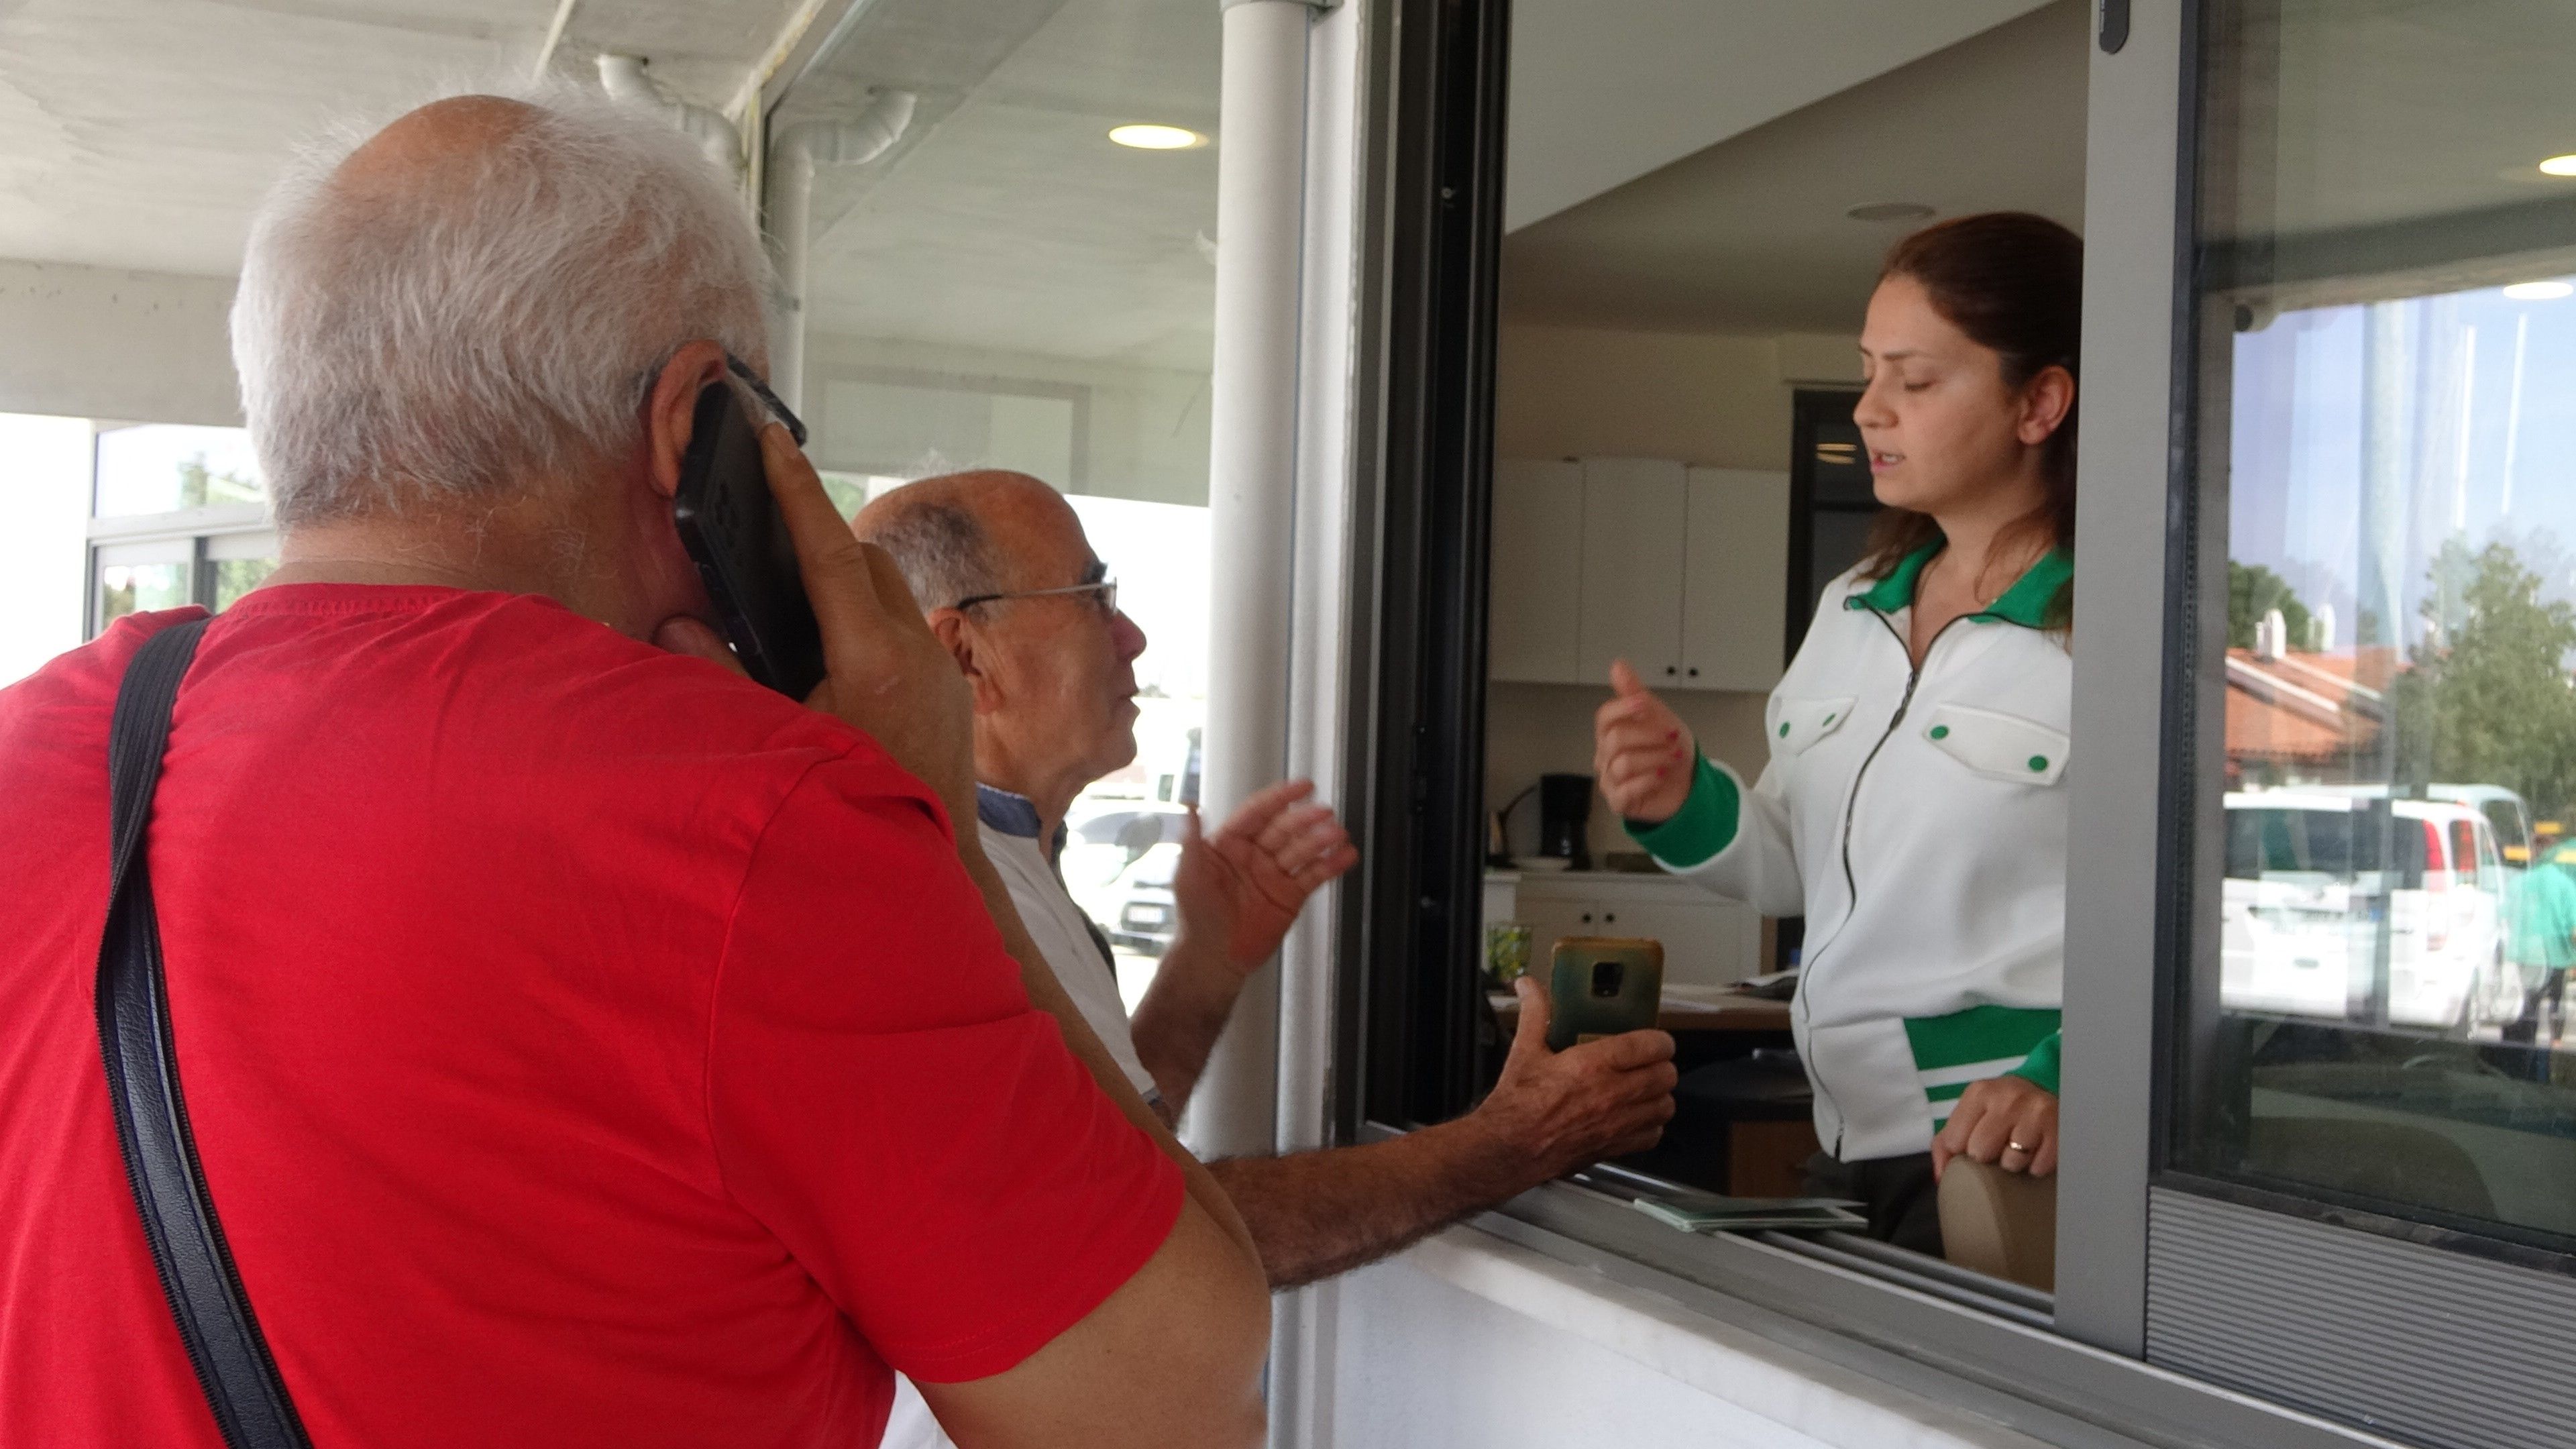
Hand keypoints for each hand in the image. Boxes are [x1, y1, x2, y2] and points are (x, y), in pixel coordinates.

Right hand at [655, 420, 975, 824]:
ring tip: (793, 590)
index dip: (797, 492)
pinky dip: (866, 621)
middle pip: (865, 561)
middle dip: (818, 537)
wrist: (929, 869)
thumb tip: (677, 624)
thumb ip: (727, 679)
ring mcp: (939, 670)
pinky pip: (905, 629)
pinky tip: (831, 648)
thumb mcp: (778, 744)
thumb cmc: (849, 812)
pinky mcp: (948, 690)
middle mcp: (918, 653)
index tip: (773, 440)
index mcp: (874, 658)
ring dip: (845, 582)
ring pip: (890, 593)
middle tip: (770, 521)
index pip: (829, 552)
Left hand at [1171, 780, 1359, 973]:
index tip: (1301, 787)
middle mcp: (1255, 855)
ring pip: (1302, 850)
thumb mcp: (1188, 875)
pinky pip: (1314, 875)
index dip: (1280, 798)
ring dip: (1321, 839)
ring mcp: (1274, 875)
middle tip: (1323, 813)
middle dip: (1305, 820)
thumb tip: (1189, 806)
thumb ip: (1191, 838)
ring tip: (1337, 834)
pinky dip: (1331, 865)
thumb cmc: (1195, 919)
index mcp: (1230, 844)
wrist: (1212, 960)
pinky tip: (1344, 856)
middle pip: (1285, 829)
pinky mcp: (1290, 896)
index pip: (1258, 812)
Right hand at [1469, 977, 1677, 1186]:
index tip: (1656, 1040)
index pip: (1650, 1046)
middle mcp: (1612, 1094)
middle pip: (1665, 1075)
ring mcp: (1617, 1123)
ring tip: (1647, 1087)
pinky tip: (1639, 1117)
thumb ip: (1534, 1012)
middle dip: (1661, 1065)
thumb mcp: (1524, 1050)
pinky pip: (1653, 1135)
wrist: (1509, 1147)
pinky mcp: (1614, 1146)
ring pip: (1665, 1105)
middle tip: (1650, 1061)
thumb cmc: (1517, 1102)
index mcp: (1592, 1065)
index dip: (1660, 1040)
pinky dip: (1651, 1125)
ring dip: (1660, 1094)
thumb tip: (1528, 985)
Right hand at [1593, 659, 1693, 824]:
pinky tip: (1662, 776)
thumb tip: (1618, 666)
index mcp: (1611, 733)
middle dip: (1649, 736)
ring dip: (1656, 758)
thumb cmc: (1670, 750)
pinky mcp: (1620, 802)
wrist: (1688, 783)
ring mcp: (1611, 780)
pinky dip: (1648, 781)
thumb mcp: (1658, 716)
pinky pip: (1626, 790)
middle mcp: (1606, 756)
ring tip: (1674, 757)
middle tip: (1673, 737)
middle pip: (1616, 739)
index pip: (1604, 717)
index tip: (1644, 705)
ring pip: (1623, 764)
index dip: (1623, 708)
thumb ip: (1634, 693)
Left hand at [1932, 1075, 2057, 1179]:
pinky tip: (2035, 1151)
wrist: (2040, 1089)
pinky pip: (2038, 1168)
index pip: (1955, 1141)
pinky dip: (2035, 1166)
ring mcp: (2036, 1113)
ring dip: (2012, 1162)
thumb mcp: (1969, 1114)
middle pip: (1980, 1152)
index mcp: (1979, 1092)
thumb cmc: (1996, 1109)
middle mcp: (2007, 1098)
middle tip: (1997, 1145)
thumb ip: (1945, 1143)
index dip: (1962, 1149)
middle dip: (1986, 1155)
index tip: (1973, 1141)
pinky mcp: (2059, 1131)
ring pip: (2011, 1163)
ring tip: (2016, 1147)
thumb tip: (1940, 1177)